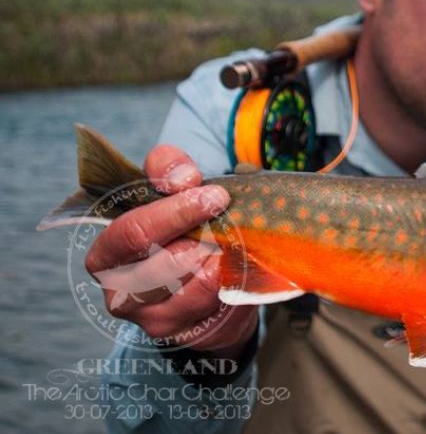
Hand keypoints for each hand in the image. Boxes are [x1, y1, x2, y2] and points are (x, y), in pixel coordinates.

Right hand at [84, 145, 257, 357]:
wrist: (207, 277)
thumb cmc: (184, 227)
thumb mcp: (173, 190)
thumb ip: (170, 169)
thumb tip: (183, 177)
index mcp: (109, 252)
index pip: (134, 232)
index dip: (176, 212)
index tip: (215, 196)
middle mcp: (120, 291)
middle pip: (165, 263)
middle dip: (205, 238)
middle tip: (231, 221)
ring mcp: (151, 318)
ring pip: (194, 287)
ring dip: (221, 261)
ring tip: (234, 243)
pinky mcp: (183, 334)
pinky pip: (215, 307)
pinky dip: (232, 282)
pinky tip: (238, 266)